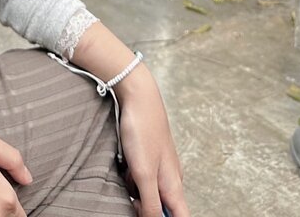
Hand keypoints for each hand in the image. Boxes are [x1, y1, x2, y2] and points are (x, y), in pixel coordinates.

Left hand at [117, 69, 188, 216]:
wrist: (138, 95)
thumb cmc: (142, 131)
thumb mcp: (144, 173)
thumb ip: (151, 203)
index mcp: (174, 187)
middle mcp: (171, 179)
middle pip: (163, 208)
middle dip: (145, 208)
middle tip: (132, 199)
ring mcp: (160, 166)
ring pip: (148, 192)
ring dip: (136, 190)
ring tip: (127, 174)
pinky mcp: (148, 155)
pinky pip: (140, 175)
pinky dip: (131, 175)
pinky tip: (124, 163)